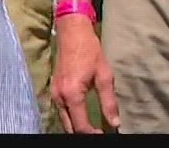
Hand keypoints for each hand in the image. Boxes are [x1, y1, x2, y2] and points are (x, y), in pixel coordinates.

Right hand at [50, 14, 118, 132]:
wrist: (72, 33)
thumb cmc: (90, 52)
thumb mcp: (104, 76)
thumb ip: (109, 102)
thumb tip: (115, 123)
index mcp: (72, 94)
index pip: (81, 126)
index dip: (93, 134)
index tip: (104, 135)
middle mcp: (60, 97)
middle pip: (69, 127)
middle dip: (83, 133)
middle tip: (98, 133)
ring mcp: (54, 93)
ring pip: (64, 120)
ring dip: (76, 128)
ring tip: (92, 129)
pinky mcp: (54, 90)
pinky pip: (61, 111)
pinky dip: (71, 119)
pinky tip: (82, 118)